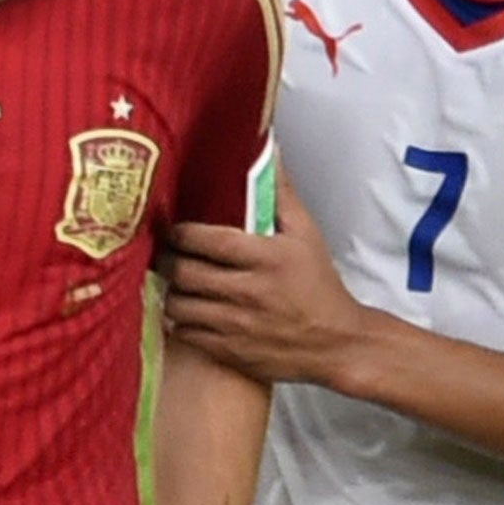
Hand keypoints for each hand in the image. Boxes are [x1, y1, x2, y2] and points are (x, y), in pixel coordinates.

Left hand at [162, 174, 372, 387]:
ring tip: (175, 281)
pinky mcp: (228, 351)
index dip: (179, 233)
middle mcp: (247, 292)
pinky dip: (179, 320)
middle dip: (168, 261)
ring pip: (178, 305)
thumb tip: (267, 152)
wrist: (336, 344)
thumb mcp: (307, 235)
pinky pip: (185, 333)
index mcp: (266, 258)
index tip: (174, 229)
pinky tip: (187, 310)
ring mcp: (235, 325)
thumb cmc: (319, 286)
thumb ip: (281, 194)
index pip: (205, 240)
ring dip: (171, 291)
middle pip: (183, 273)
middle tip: (166, 253)